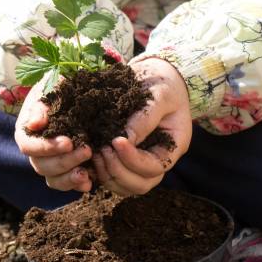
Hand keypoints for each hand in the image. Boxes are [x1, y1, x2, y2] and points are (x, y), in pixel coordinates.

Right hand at [14, 78, 92, 191]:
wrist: (79, 91)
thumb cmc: (62, 86)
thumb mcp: (52, 86)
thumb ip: (42, 104)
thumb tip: (34, 124)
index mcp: (28, 130)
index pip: (28, 145)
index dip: (45, 148)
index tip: (68, 142)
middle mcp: (37, 150)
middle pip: (41, 166)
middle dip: (64, 161)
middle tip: (87, 150)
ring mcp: (51, 162)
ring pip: (52, 179)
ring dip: (69, 178)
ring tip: (86, 173)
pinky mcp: (68, 169)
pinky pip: (67, 184)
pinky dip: (77, 185)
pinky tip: (90, 182)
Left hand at [93, 57, 191, 195]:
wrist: (156, 75)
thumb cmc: (163, 83)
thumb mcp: (160, 94)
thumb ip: (145, 117)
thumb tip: (125, 139)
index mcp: (172, 147)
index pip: (155, 167)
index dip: (133, 160)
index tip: (115, 140)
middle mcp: (158, 159)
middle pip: (141, 185)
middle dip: (118, 172)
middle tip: (102, 150)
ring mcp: (141, 162)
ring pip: (125, 186)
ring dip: (107, 175)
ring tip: (94, 153)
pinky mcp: (125, 158)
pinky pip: (113, 176)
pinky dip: (99, 172)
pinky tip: (89, 154)